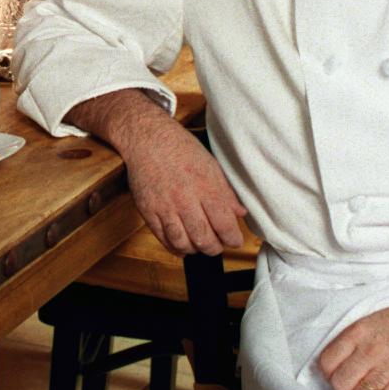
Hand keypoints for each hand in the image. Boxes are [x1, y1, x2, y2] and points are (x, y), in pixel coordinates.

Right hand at [108, 107, 246, 254]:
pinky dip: (175, 247)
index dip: (233, 239)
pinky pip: (163, 238)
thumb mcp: (211, 166)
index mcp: (205, 187)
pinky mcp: (148, 210)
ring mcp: (165, 206)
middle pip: (204, 239)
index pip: (225, 225)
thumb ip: (226, 192)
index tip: (235, 240)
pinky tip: (182, 244)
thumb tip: (240, 212)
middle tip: (217, 245)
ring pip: (183, 242)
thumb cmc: (181, 149)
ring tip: (199, 245)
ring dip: (195, 250)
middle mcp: (186, 199)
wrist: (148, 139)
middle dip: (215, 248)